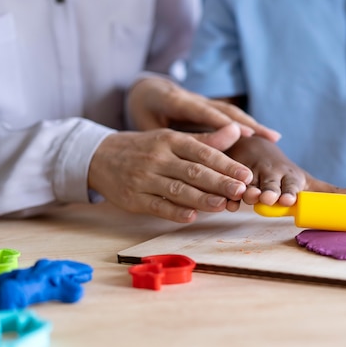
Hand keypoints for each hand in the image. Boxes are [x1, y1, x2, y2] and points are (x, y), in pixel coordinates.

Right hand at [88, 124, 253, 221]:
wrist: (99, 157)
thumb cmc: (145, 148)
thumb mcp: (172, 138)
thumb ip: (206, 140)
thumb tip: (237, 130)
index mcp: (171, 140)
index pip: (203, 152)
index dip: (226, 164)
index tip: (246, 174)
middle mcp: (158, 158)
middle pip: (194, 172)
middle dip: (220, 182)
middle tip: (241, 190)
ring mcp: (145, 179)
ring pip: (177, 190)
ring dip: (202, 199)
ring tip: (224, 205)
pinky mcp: (134, 199)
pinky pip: (157, 206)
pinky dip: (175, 212)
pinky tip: (193, 216)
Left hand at [126, 76, 280, 141]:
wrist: (147, 91)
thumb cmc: (145, 111)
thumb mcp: (146, 123)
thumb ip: (163, 136)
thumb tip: (177, 158)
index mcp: (176, 100)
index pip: (202, 110)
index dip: (223, 121)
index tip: (242, 132)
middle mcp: (196, 98)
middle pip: (225, 110)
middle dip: (248, 123)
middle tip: (269, 137)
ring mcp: (206, 102)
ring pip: (232, 112)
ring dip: (253, 124)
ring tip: (274, 138)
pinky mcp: (211, 107)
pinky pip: (232, 116)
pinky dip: (249, 125)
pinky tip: (266, 136)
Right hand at [227, 136, 345, 205]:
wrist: (255, 148)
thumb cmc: (286, 173)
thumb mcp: (307, 181)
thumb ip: (329, 191)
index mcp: (290, 176)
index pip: (291, 184)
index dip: (290, 191)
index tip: (290, 198)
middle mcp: (270, 173)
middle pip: (269, 183)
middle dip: (269, 191)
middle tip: (268, 199)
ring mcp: (250, 173)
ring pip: (248, 183)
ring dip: (246, 191)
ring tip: (245, 197)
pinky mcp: (232, 174)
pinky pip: (229, 186)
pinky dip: (227, 195)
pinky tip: (225, 202)